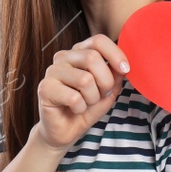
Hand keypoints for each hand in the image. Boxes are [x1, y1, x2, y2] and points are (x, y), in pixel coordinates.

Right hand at [35, 34, 130, 151]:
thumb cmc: (86, 108)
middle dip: (105, 82)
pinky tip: (74, 109)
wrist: (66, 131)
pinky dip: (81, 108)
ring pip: (85, 79)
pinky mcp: (45, 89)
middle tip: (102, 95)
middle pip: (92, 58)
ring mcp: (52, 71)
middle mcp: (63, 57)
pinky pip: (74, 98)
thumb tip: (123, 64)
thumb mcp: (108, 90)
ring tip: (86, 103)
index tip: (125, 70)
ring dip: (92, 98)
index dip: (115, 54)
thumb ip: (115, 75)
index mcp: (79, 53)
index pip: (98, 40)